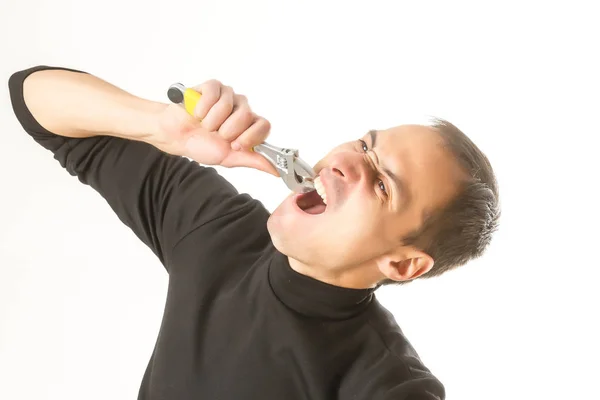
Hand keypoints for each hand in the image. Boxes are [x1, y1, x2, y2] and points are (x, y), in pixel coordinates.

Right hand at [155, 80, 278, 175]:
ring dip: (211, 121)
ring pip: (227, 106)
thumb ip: (254, 160)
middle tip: (216, 134)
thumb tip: (276, 170)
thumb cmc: (203, 145)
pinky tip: (197, 113)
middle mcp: (242, 108)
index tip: (235, 145)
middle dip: (227, 130)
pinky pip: (212, 94)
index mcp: (250, 125)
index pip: (264, 125)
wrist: (177, 136)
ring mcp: (228, 96)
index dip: (250, 136)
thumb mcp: (230, 158)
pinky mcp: (213, 86)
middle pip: (246, 115)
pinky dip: (201, 108)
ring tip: (204, 125)